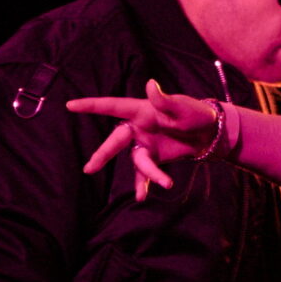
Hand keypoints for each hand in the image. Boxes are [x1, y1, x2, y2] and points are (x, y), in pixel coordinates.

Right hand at [70, 81, 219, 200]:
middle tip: (89, 169)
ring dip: (148, 173)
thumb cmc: (196, 113)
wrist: (210, 133)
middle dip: (103, 154)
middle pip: (116, 141)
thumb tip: (151, 84)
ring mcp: (144, 144)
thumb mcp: (183, 106)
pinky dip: (143, 184)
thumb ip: (165, 100)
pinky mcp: (153, 158)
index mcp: (141, 110)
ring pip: (136, 161)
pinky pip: (144, 173)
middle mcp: (138, 127)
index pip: (112, 106)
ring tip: (166, 183)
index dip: (91, 105)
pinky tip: (142, 197)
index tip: (70, 105)